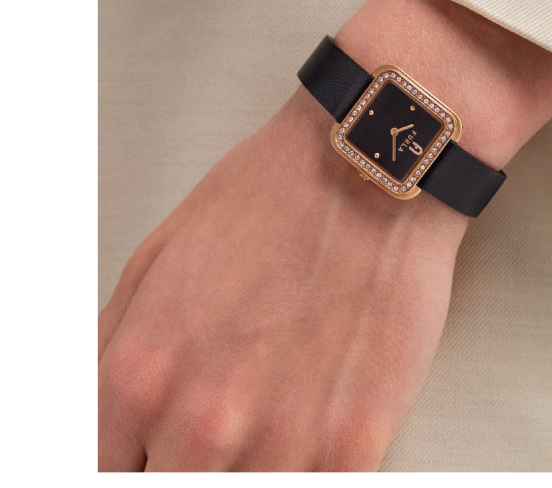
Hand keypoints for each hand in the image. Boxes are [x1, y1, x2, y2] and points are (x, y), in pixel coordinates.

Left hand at [99, 0, 551, 470]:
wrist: (371, 170)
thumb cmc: (278, 196)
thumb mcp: (160, 257)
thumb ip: (117, 348)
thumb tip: (105, 415)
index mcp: (140, 373)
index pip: (104, 467)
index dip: (132, 457)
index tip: (154, 447)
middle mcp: (203, 419)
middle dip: (188, 461)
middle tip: (220, 423)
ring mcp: (282, 440)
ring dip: (250, 465)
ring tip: (271, 418)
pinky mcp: (352, 444)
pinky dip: (308, 467)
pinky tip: (310, 430)